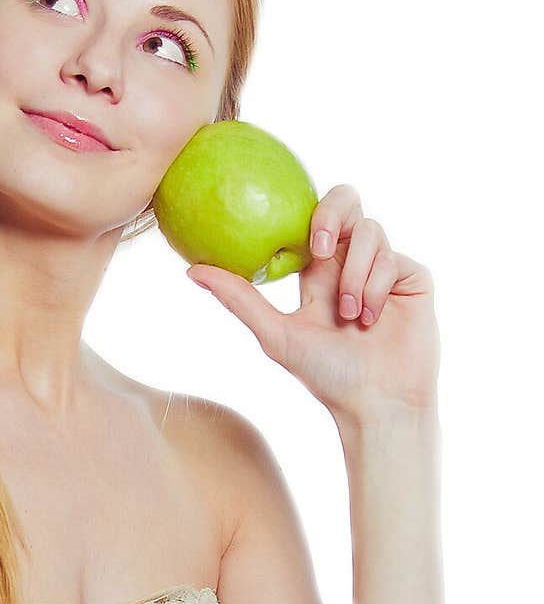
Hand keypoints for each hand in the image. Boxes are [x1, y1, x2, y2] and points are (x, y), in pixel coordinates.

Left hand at [186, 184, 440, 421]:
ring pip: (372, 232)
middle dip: (333, 213)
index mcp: (318, 271)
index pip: (311, 217)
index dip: (307, 214)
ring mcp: (385, 268)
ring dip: (355, 276)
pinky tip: (373, 320)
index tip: (302, 244)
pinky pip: (395, 259)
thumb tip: (191, 271)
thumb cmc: (326, 376)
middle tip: (320, 247)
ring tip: (350, 316)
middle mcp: (351, 262)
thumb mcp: (275, 334)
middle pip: (347, 201)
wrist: (377, 402)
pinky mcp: (413, 278)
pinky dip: (378, 287)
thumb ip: (239, 298)